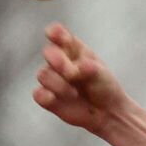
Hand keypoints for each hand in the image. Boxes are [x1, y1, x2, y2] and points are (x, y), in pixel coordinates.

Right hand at [33, 22, 127, 136]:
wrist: (108, 112)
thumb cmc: (104, 86)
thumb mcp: (101, 73)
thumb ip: (86, 68)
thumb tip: (73, 69)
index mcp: (72, 48)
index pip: (58, 34)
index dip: (56, 33)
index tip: (61, 38)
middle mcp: (59, 61)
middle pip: (49, 53)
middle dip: (58, 60)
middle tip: (70, 73)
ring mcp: (52, 79)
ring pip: (44, 75)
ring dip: (59, 84)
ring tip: (75, 94)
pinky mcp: (48, 99)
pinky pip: (38, 94)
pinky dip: (45, 96)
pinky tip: (54, 98)